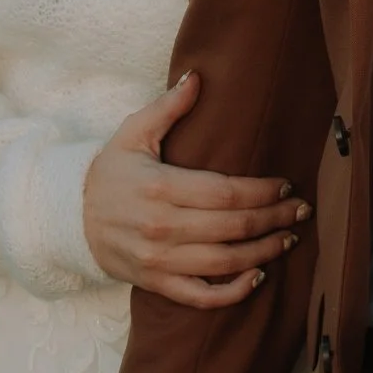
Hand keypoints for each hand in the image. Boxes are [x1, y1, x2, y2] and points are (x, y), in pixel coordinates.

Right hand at [83, 72, 309, 307]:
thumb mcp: (134, 133)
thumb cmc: (110, 171)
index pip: (225, 192)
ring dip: (262, 253)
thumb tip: (197, 77)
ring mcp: (159, 261)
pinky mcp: (156, 283)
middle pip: (232, 227)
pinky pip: (200, 296)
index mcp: (162, 188)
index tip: (287, 183)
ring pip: (223, 263)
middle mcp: (163, 228)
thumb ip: (168, 107)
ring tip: (288, 238)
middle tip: (301, 210)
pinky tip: (257, 277)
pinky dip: (231, 293)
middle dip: (273, 218)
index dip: (261, 190)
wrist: (70, 218)